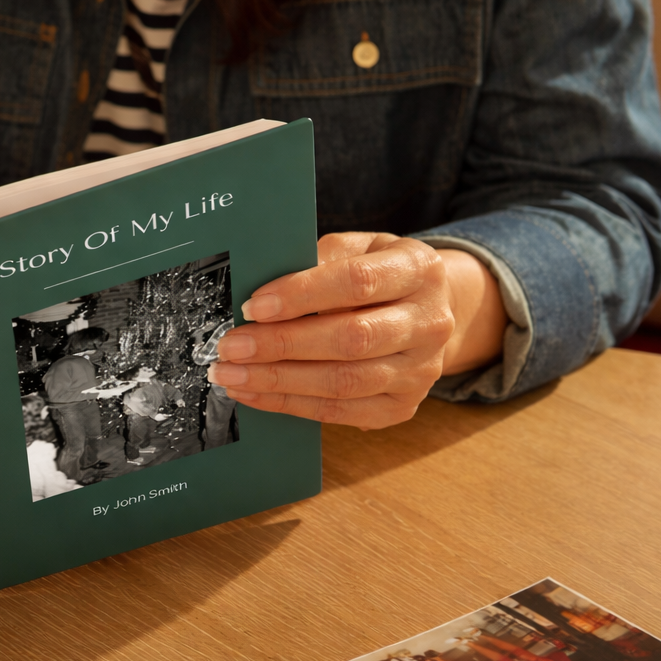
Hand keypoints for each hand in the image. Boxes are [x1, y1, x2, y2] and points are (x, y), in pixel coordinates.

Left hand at [206, 232, 506, 428]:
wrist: (429, 311)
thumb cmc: (378, 273)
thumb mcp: (358, 248)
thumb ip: (319, 259)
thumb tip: (262, 286)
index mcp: (419, 270)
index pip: (357, 282)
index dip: (301, 295)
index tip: (254, 305)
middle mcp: (429, 323)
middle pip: (351, 338)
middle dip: (281, 344)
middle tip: (230, 346)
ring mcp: (420, 370)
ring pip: (344, 382)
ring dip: (278, 380)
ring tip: (231, 374)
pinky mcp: (402, 406)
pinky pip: (341, 412)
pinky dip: (290, 404)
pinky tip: (253, 393)